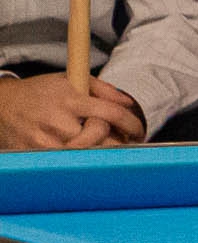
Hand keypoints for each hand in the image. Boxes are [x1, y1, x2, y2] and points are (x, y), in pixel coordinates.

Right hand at [0, 74, 145, 149]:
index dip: (132, 124)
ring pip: (84, 155)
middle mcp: (58, 120)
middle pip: (101, 138)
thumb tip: (128, 103)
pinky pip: (63, 163)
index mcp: (71, 98)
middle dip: (118, 142)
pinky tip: (84, 156)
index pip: (112, 113)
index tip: (139, 131)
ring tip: (105, 150)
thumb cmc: (42, 92)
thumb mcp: (71, 80)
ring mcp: (44, 140)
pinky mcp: (33, 154)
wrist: (2, 104)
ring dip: (100, 154)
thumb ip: (103, 89)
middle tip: (125, 143)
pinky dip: (78, 161)